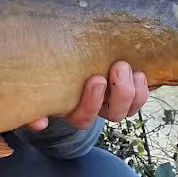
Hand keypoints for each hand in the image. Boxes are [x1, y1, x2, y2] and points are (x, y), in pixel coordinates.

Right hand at [26, 61, 148, 130]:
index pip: (83, 118)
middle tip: (118, 67)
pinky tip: (140, 72)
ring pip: (129, 109)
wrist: (60, 54)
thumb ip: (34, 105)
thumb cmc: (46, 70)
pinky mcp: (123, 90)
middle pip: (113, 115)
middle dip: (120, 93)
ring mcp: (109, 101)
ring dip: (134, 91)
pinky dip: (143, 88)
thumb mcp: (38, 87)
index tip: (96, 79)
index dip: (92, 103)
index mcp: (70, 110)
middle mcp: (93, 109)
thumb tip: (39, 123)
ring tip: (129, 67)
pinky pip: (139, 98)